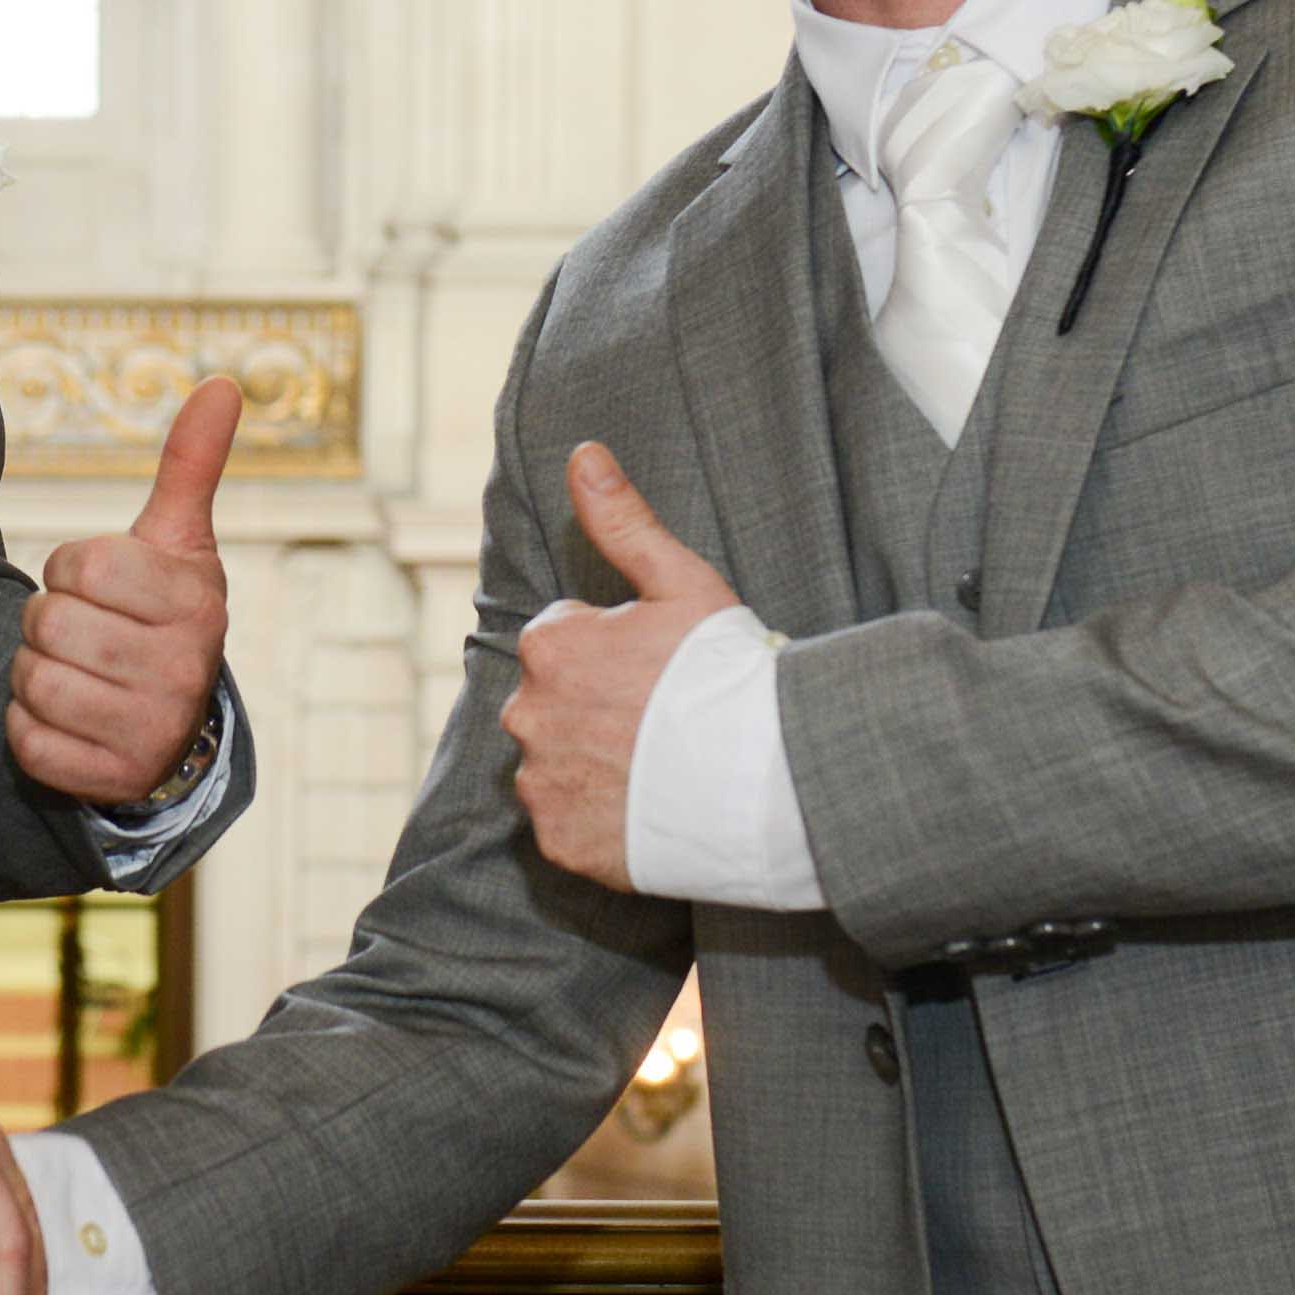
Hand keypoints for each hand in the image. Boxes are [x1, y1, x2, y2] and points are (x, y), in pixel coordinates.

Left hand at [9, 374, 240, 805]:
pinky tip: (68, 720)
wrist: (174, 725)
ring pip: (35, 682)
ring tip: (76, 673)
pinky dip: (31, 728)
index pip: (82, 564)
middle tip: (84, 634)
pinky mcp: (110, 780)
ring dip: (36, 674)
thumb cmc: (161, 616)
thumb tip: (223, 383)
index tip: (100, 587)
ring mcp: (149, 731)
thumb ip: (190, 465)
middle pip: (51, 623)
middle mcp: (183, 671)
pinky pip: (28, 742)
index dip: (72, 570)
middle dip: (50, 622)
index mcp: (195, 603)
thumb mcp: (178, 543)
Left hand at [502, 442, 738, 890]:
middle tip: (665, 721)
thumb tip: (581, 453)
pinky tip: (649, 809)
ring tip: (662, 767)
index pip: (562, 640)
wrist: (767, 780)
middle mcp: (527, 714)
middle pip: (552, 703)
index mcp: (550, 646)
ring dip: (592, 763)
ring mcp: (541, 783)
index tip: (662, 669)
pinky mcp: (558, 842)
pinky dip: (598, 819)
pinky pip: (567, 823)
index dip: (615, 650)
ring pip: (555, 764)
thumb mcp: (683, 584)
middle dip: (594, 707)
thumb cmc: (731, 674)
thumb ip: (622, 519)